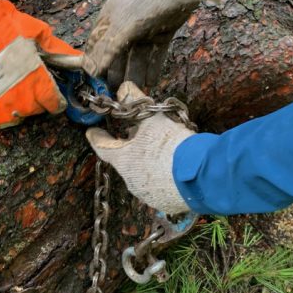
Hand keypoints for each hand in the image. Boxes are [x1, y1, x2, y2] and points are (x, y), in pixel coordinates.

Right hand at [0, 0, 79, 128]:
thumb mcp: (34, 32)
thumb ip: (57, 51)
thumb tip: (80, 60)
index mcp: (35, 80)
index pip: (54, 103)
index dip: (55, 99)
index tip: (53, 94)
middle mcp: (18, 99)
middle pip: (35, 110)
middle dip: (35, 98)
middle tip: (26, 82)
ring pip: (14, 118)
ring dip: (15, 105)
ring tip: (8, 86)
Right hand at [83, 0, 216, 89]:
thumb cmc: (146, 1)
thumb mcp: (123, 26)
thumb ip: (107, 49)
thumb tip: (90, 71)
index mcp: (109, 21)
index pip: (97, 48)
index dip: (95, 66)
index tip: (96, 86)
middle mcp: (124, 27)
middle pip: (117, 57)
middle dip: (117, 75)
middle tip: (118, 96)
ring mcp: (144, 31)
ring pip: (137, 58)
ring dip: (136, 75)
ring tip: (136, 94)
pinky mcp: (162, 34)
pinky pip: (155, 55)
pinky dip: (153, 68)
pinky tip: (152, 84)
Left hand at [86, 82, 192, 214]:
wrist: (200, 175)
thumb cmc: (172, 144)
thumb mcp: (153, 119)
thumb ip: (135, 102)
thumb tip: (124, 88)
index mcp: (122, 160)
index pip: (102, 147)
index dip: (97, 137)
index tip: (92, 132)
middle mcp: (130, 181)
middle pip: (125, 161)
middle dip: (130, 149)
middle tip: (138, 136)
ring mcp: (146, 195)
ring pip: (141, 176)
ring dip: (147, 164)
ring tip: (160, 153)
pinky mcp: (164, 205)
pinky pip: (158, 188)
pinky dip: (161, 178)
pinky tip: (172, 170)